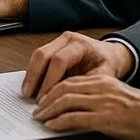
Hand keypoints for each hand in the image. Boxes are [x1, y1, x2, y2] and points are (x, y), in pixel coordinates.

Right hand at [21, 31, 135, 99]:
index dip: (50, 80)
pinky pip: (38, 58)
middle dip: (34, 76)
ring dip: (31, 75)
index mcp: (80, 44)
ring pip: (37, 55)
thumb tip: (65, 99)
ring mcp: (58, 41)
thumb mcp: (103, 76)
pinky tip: (31, 86)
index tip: (45, 97)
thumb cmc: (109, 64)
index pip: (59, 60)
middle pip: (42, 54)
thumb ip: (84, 85)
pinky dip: (34, 73)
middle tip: (28, 94)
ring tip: (27, 92)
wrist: (112, 54)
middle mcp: (67, 39)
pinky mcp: (53, 47)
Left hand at [32, 74, 139, 139]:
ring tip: (41, 118)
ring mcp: (102, 103)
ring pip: (66, 102)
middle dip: (47, 99)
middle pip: (64, 89)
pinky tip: (52, 125)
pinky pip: (75, 118)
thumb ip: (99, 94)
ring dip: (49, 110)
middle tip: (37, 108)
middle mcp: (101, 88)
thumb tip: (77, 103)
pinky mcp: (105, 119)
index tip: (44, 97)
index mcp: (104, 80)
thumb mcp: (118, 94)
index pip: (70, 80)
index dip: (53, 88)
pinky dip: (60, 122)